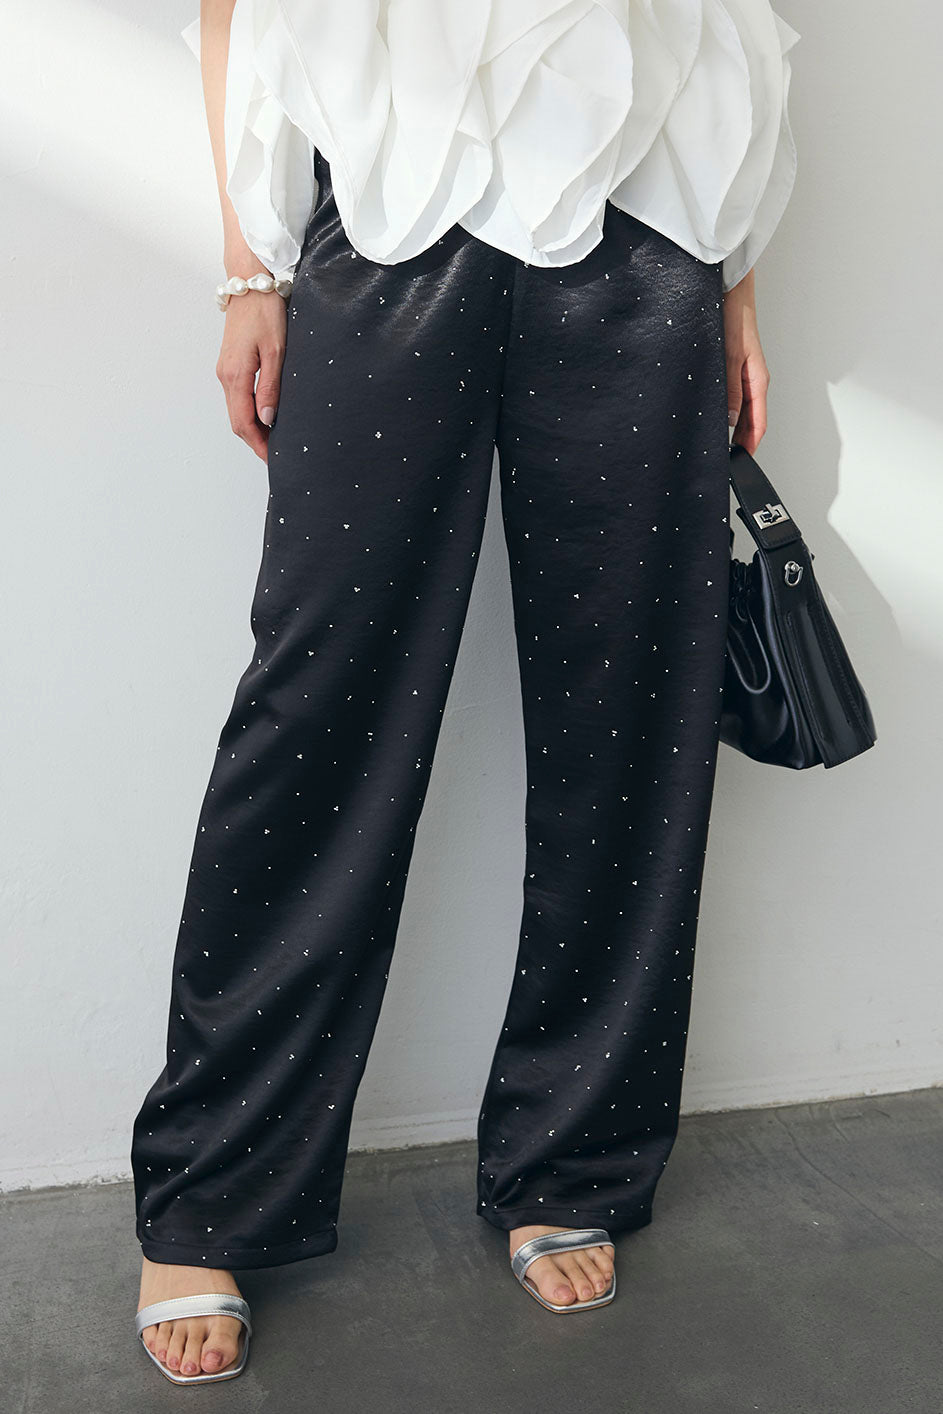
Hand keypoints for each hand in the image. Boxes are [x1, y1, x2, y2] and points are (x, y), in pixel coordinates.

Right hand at [215, 279, 286, 461]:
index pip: (244, 423)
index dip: (258, 445)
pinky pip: (237, 397)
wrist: (251, 282)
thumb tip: (267, 420)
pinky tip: (265, 416)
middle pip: (237, 421)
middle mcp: (225, 375)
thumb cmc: (266, 311)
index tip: (274, 459)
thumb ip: (271, 388)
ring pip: (236, 410)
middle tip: (277, 455)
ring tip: (274, 439)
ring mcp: (225, 369)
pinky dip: (249, 412)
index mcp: (235, 376)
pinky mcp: (230, 363)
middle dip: (255, 441)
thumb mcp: (276, 351)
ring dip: (252, 428)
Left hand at [722, 267, 768, 455]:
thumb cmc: (735, 317)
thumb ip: (731, 389)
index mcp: (758, 380)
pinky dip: (728, 410)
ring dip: (735, 427)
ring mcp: (745, 374)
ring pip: (743, 410)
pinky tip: (717, 416)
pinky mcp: (735, 367)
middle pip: (752, 420)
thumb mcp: (730, 356)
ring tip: (721, 444)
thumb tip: (732, 419)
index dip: (751, 444)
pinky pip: (735, 396)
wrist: (731, 292)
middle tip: (728, 459)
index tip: (742, 460)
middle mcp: (753, 380)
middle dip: (743, 441)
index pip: (759, 423)